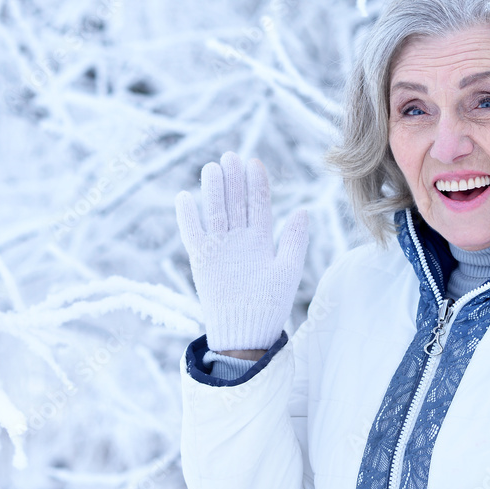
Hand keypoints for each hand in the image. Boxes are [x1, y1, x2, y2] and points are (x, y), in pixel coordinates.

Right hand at [175, 153, 307, 351]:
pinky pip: (192, 234)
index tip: (253, 163)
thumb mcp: (287, 270)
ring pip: (215, 212)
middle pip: (235, 203)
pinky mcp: (201, 259)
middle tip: (230, 157)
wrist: (247, 332)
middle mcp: (239, 239)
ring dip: (213, 191)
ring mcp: (219, 247)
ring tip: (213, 169)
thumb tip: (303, 211)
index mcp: (260, 239)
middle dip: (233, 180)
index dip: (256, 184)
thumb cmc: (270, 305)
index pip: (258, 204)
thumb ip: (293, 241)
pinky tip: (186, 198)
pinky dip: (187, 217)